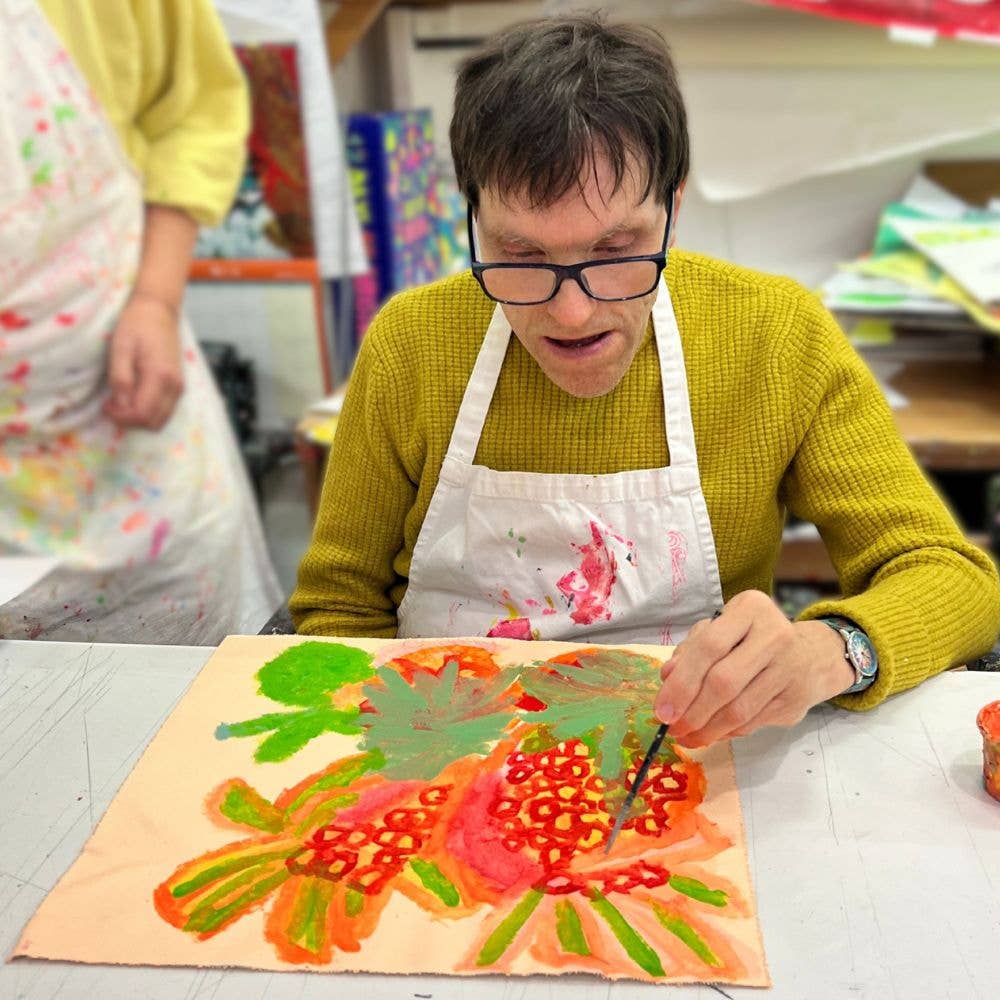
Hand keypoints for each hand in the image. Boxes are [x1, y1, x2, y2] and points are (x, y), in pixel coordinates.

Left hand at [102, 292, 183, 429]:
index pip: (142, 414)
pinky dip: (148, 413)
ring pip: (160, 421)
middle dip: (129, 421)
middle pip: (153, 423)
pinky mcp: (178, 387)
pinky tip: (133, 398)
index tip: (105, 405)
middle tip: (111, 405)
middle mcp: (174, 387)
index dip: (121, 416)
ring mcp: (179, 388)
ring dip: (139, 419)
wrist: (158, 311)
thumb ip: (120, 378)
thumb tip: (120, 404)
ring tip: (121, 402)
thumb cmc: (136, 325)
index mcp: (160, 376)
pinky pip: (164, 411)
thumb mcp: (121, 348)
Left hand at [653, 590, 854, 746]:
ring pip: (739, 709)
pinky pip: (752, 722)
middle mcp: (775, 635)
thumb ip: (692, 650)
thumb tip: (667, 678)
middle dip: (692, 711)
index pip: (709, 646)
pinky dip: (727, 732)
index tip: (662, 708)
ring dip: (707, 729)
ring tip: (687, 737)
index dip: (682, 681)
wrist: (812, 656)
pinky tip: (711, 734)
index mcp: (750, 609)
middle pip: (723, 681)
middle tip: (672, 727)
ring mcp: (789, 668)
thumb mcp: (722, 631)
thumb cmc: (753, 640)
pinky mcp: (795, 699)